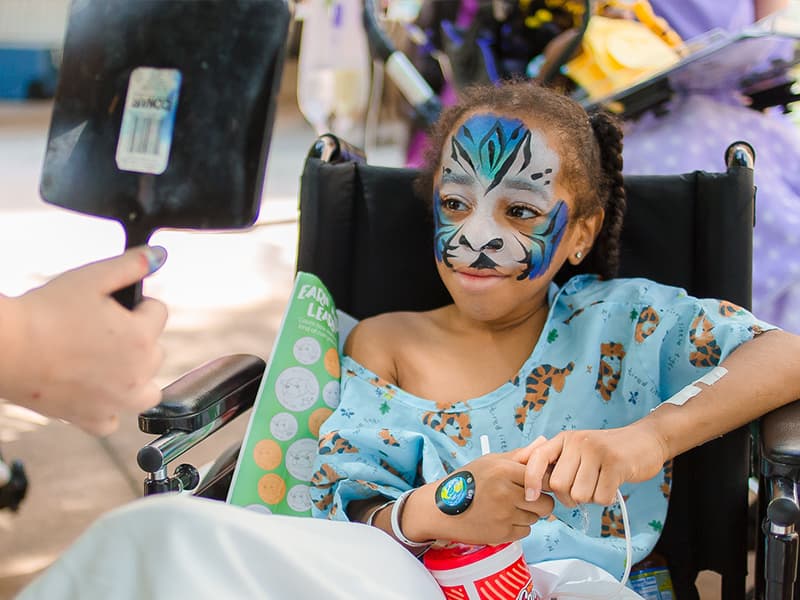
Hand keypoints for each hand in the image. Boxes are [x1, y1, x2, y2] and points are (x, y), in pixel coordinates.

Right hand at [0, 246, 168, 435]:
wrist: (5, 347)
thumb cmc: (46, 311)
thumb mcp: (93, 277)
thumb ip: (133, 265)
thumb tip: (160, 256)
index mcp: (142, 338)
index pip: (159, 312)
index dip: (137, 304)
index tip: (113, 305)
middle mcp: (138, 374)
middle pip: (155, 350)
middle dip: (137, 338)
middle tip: (101, 330)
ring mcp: (116, 401)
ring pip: (147, 390)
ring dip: (135, 376)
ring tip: (106, 361)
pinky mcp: (90, 419)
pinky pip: (112, 421)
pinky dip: (107, 409)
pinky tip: (94, 392)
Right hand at [402, 452, 554, 545]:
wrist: (442, 508)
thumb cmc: (467, 481)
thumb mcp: (490, 461)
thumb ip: (518, 455)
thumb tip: (543, 442)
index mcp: (503, 470)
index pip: (543, 479)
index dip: (543, 483)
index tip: (538, 485)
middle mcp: (505, 492)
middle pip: (545, 503)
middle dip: (539, 502)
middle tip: (525, 498)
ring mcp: (504, 515)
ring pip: (536, 519)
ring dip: (527, 515)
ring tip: (508, 507)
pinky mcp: (501, 534)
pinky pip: (525, 531)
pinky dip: (518, 527)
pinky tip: (503, 519)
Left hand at [513, 423, 668, 506]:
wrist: (645, 440)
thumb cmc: (606, 453)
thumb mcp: (577, 450)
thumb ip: (556, 462)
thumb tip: (527, 480)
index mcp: (565, 439)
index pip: (537, 458)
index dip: (530, 480)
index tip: (530, 497)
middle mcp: (578, 442)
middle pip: (558, 485)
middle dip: (568, 497)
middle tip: (583, 490)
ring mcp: (597, 451)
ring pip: (579, 495)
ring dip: (589, 498)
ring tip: (599, 485)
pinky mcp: (616, 464)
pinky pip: (600, 497)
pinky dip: (605, 499)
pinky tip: (611, 487)